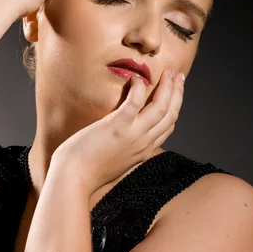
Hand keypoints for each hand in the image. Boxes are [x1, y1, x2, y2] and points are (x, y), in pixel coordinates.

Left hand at [51, 70, 184, 195]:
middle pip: (170, 115)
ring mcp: (133, 135)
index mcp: (143, 152)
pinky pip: (135, 102)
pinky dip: (139, 88)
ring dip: (168, 88)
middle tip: (178, 76)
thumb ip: (121, 150)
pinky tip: (137, 78)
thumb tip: (118, 140)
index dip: (173, 108)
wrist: (74, 179)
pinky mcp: (117, 127)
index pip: (167, 127)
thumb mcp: (113, 162)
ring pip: (161, 108)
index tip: (175, 94)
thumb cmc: (85, 172)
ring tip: (169, 72)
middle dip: (177, 93)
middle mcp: (143, 144)